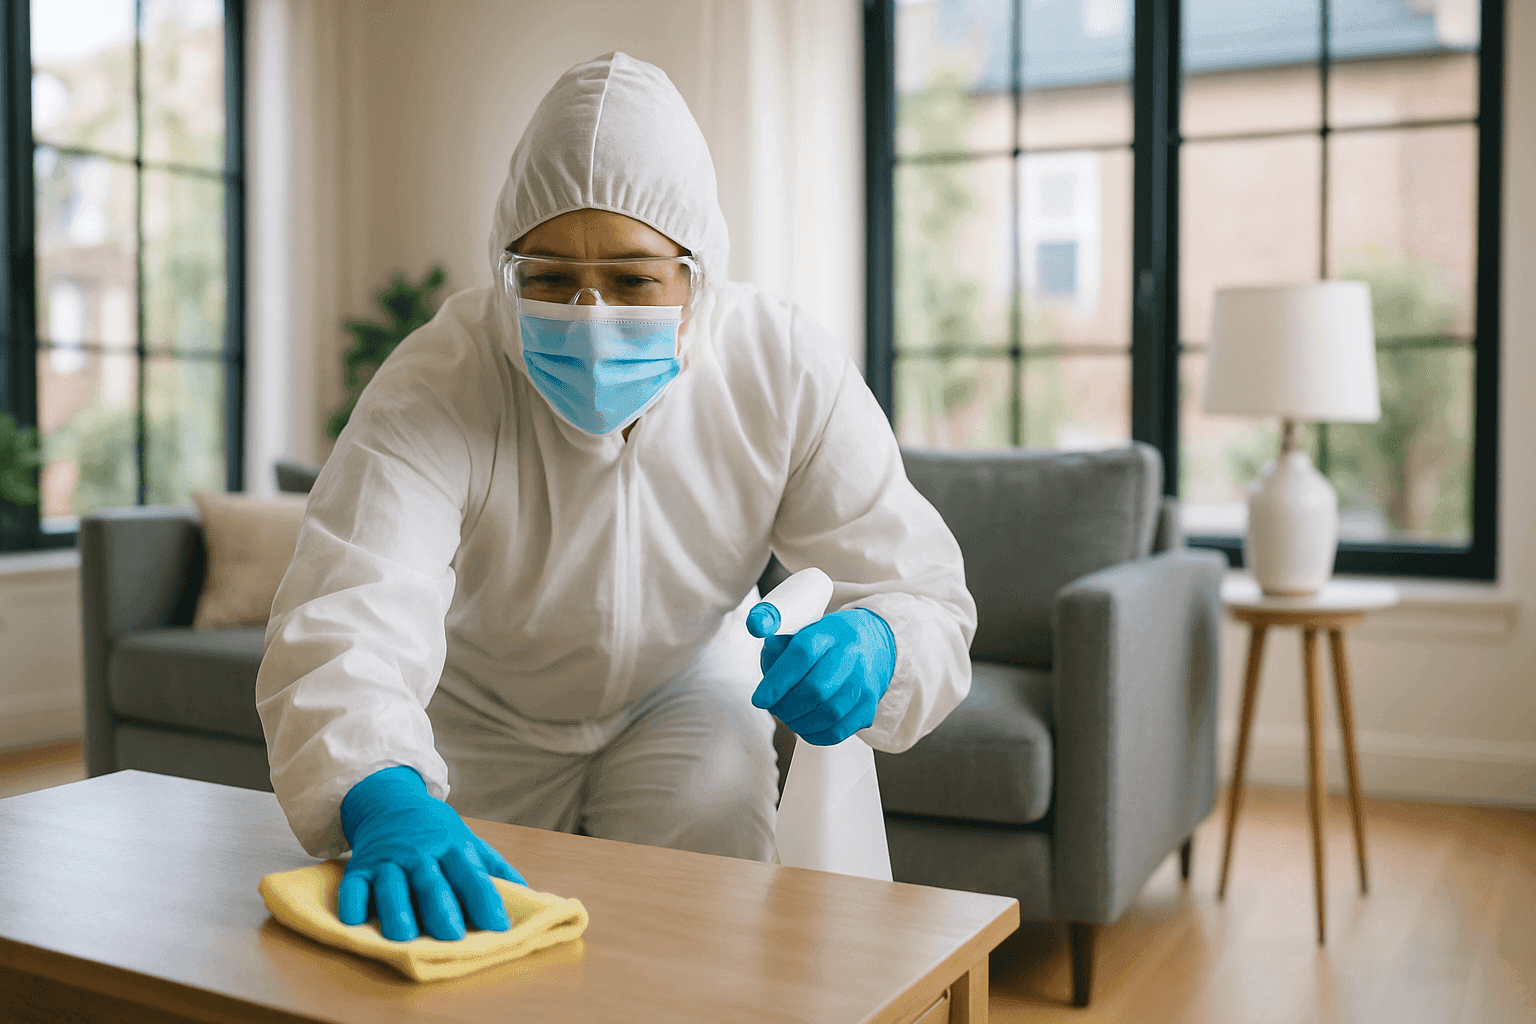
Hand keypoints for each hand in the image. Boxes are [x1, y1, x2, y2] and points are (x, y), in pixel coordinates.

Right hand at [338, 766, 525, 940]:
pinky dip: (352, 903)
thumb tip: (527, 893)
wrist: (390, 801)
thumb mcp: (468, 841)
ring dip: (397, 910)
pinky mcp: (359, 867)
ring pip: (392, 886)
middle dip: (442, 909)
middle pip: (431, 882)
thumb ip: (495, 868)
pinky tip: (355, 923)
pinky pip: (353, 886)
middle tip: (452, 937)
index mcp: (453, 847)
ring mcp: (388, 860)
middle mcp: (420, 853)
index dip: (485, 900)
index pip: (471, 874)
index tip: (498, 926)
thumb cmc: (436, 831)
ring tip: (405, 937)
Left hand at [750, 609, 896, 745]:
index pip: (803, 654)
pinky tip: (804, 727)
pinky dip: (815, 735)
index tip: (760, 699)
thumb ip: (777, 639)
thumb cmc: (830, 641)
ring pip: (829, 713)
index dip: (778, 681)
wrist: (874, 644)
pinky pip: (839, 731)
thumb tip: (758, 630)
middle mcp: (852, 654)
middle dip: (786, 706)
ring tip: (787, 717)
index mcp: (831, 631)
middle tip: (774, 708)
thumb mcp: (804, 629)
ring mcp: (864, 682)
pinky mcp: (869, 705)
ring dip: (799, 723)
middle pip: (817, 689)